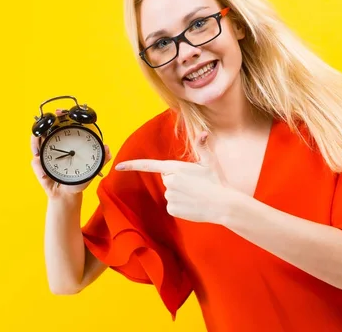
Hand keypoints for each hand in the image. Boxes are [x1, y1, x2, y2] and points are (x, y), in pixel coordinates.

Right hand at [31, 109, 111, 198]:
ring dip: (35, 145)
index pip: (62, 125)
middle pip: (44, 128)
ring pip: (35, 142)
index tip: (59, 112)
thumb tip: (107, 148)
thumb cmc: (79, 179)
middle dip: (42, 124)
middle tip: (44, 125)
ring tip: (39, 154)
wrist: (68, 195)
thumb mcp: (92, 168)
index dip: (60, 116)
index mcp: (67, 142)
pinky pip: (35, 163)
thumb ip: (101, 159)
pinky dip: (40, 170)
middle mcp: (54, 144)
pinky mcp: (39, 166)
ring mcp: (44, 154)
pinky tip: (45, 176)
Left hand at [115, 132, 234, 223]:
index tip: (118, 166)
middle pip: (167, 179)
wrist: (223, 205)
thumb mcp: (210, 163)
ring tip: (196, 195)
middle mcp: (170, 181)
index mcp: (176, 167)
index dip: (132, 165)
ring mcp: (170, 196)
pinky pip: (172, 206)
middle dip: (178, 181)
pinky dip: (181, 206)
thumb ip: (202, 147)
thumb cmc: (217, 182)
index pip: (149, 165)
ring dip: (180, 193)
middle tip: (194, 184)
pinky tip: (193, 205)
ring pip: (170, 193)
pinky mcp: (172, 209)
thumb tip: (203, 132)